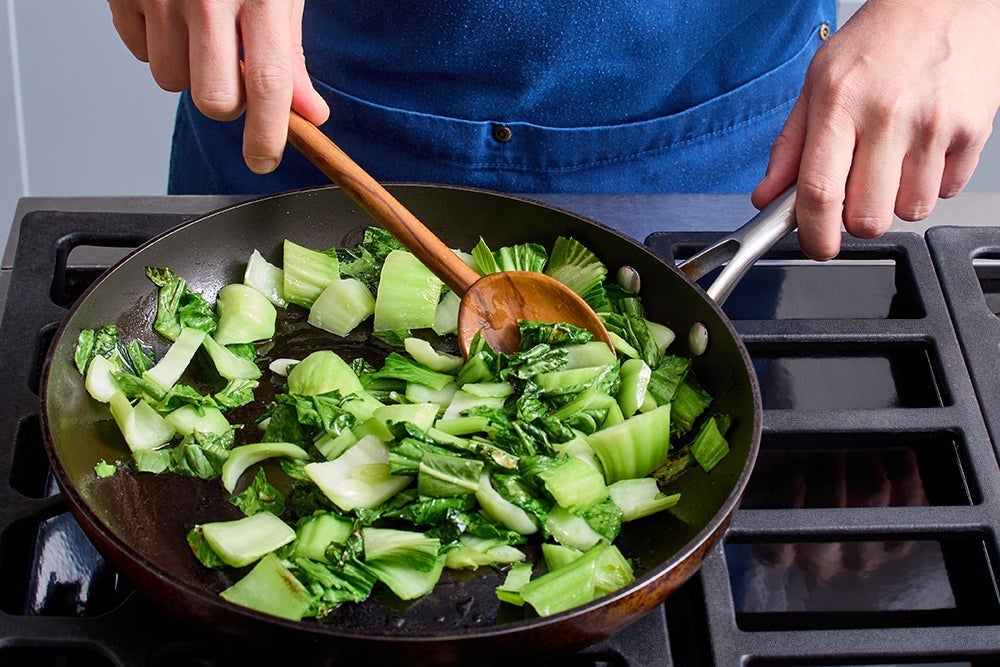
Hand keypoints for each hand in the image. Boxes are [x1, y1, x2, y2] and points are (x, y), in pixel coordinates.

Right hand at [107, 0, 329, 173]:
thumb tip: (309, 114)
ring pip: (170, 80)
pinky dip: (155, 45)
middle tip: (233, 74)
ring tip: (201, 32)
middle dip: (226, 103)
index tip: (264, 160)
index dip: (267, 134)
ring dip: (188, 72)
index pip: (267, 86)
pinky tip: (171, 15)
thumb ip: (292, 55)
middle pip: (213, 99)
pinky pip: (138, 51)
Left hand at [752, 0, 999, 259]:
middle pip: (867, 217)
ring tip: (892, 162)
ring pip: (909, 212)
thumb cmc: (877, 42)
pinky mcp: (974, 130)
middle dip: (856, 220)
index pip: (819, 192)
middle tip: (855, 194)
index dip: (814, 235)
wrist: (945, 0)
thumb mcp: (818, 84)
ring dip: (896, 202)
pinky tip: (921, 150)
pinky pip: (946, 192)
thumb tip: (767, 198)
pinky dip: (931, 184)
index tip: (816, 246)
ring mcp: (934, 124)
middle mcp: (888, 114)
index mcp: (839, 103)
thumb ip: (789, 147)